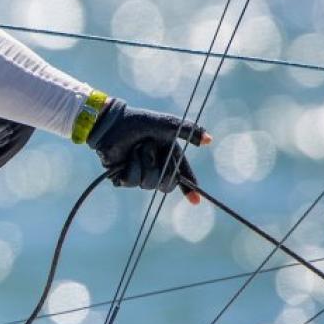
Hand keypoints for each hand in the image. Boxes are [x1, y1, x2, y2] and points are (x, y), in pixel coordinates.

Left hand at [87, 97, 210, 202]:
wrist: (112, 123)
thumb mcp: (168, 125)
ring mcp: (139, 174)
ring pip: (149, 183)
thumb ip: (189, 131)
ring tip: (137, 149)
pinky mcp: (123, 178)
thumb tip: (210, 140)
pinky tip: (126, 158)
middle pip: (167, 184)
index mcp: (169, 156)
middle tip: (150, 147)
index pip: (182, 176)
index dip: (190, 190)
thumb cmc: (139, 122)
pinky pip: (132, 182)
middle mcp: (155, 167)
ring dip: (144, 163)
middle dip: (161, 168)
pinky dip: (131, 167)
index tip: (196, 202)